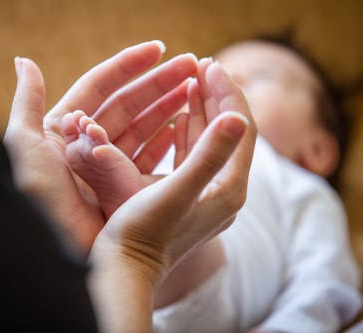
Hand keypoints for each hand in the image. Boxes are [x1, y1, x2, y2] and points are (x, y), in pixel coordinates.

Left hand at [3, 41, 197, 253]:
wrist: (52, 248)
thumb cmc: (35, 195)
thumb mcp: (23, 144)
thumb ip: (26, 101)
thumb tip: (24, 61)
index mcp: (62, 127)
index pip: (99, 86)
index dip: (128, 66)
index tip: (158, 50)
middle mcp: (86, 143)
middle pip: (127, 103)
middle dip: (159, 82)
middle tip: (192, 64)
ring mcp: (106, 166)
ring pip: (142, 127)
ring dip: (168, 107)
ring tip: (195, 88)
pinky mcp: (122, 188)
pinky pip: (148, 157)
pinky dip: (166, 140)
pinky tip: (184, 124)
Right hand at [88, 59, 255, 332]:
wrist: (126, 267)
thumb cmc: (144, 232)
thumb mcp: (176, 192)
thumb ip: (210, 156)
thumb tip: (239, 118)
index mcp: (229, 189)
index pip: (240, 129)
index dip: (228, 94)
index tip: (211, 65)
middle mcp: (224, 191)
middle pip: (229, 132)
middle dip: (217, 96)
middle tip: (204, 64)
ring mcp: (206, 193)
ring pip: (210, 141)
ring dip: (203, 109)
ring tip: (193, 79)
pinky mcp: (188, 195)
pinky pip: (194, 154)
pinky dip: (189, 130)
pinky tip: (179, 114)